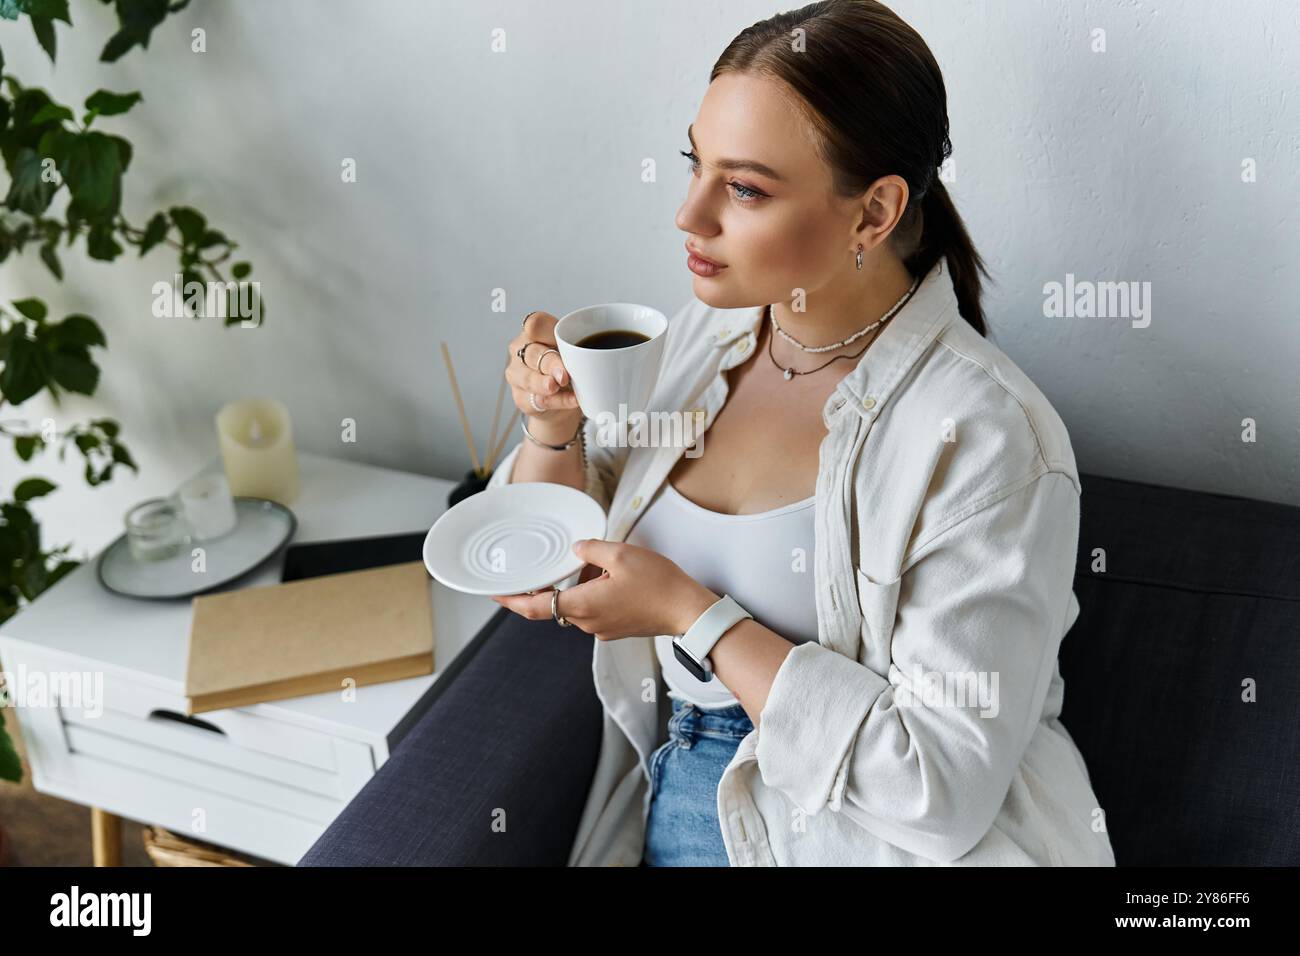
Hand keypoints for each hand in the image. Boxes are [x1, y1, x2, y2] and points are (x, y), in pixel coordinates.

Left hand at [490, 539, 719, 640]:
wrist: (688, 612)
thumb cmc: (658, 585)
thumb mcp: (621, 554)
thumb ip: (591, 549)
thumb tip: (577, 548)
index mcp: (581, 605)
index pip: (533, 607)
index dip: (510, 600)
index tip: (494, 592)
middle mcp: (587, 622)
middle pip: (557, 602)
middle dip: (557, 581)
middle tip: (566, 560)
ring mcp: (602, 628)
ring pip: (578, 603)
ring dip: (581, 584)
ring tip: (604, 563)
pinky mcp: (615, 627)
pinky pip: (594, 608)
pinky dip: (596, 591)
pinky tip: (615, 575)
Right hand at [507, 311, 581, 438]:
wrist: (562, 398)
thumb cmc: (568, 365)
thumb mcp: (577, 350)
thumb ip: (582, 345)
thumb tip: (600, 351)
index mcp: (534, 332)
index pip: (535, 324)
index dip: (546, 330)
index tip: (558, 339)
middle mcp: (521, 351)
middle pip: (533, 354)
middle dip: (550, 364)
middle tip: (564, 374)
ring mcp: (517, 375)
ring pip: (529, 379)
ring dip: (544, 384)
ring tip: (556, 386)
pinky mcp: (521, 398)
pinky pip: (540, 400)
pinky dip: (559, 401)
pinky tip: (573, 400)